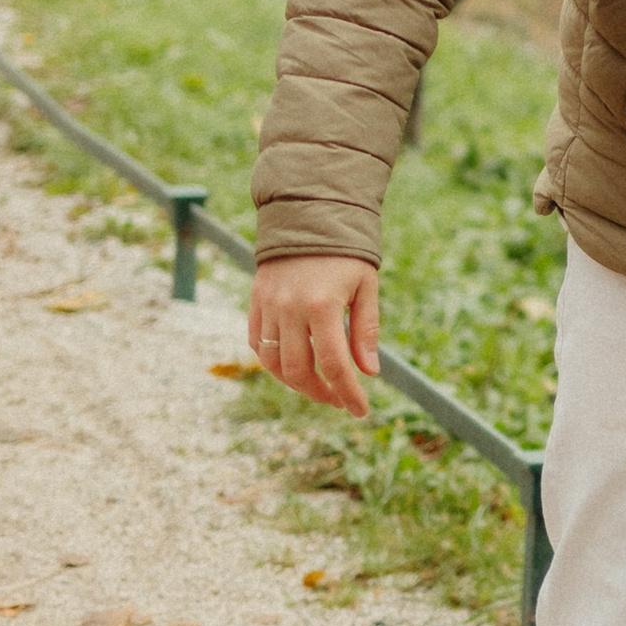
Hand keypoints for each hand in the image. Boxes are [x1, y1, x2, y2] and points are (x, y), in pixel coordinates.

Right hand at [248, 255, 380, 419]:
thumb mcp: (366, 287)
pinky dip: (273, 363)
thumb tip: (369, 372)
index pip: (334, 364)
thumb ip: (365, 331)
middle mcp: (290, 308)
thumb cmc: (346, 253)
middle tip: (339, 399)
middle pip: (298, 371)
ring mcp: (268, 306)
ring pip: (273, 363)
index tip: (360, 410)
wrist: (309, 215)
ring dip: (296, 383)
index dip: (347, 392)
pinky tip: (293, 366)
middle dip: (321, 393)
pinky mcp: (256, 302)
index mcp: (322, 305)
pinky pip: (258, 344)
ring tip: (318, 387)